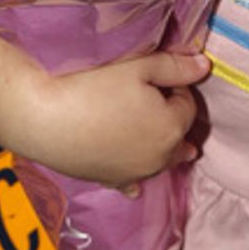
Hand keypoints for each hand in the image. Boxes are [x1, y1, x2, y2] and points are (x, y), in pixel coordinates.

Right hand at [0, 49, 210, 186]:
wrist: (42, 118)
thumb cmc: (91, 86)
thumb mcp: (138, 66)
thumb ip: (175, 67)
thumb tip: (205, 66)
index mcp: (172, 127)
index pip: (187, 104)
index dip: (174, 87)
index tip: (155, 77)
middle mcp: (159, 157)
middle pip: (177, 135)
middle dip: (171, 118)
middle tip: (152, 100)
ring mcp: (135, 174)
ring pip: (159, 160)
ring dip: (160, 148)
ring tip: (165, 142)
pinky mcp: (109, 181)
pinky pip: (131, 182)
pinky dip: (135, 177)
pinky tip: (135, 183)